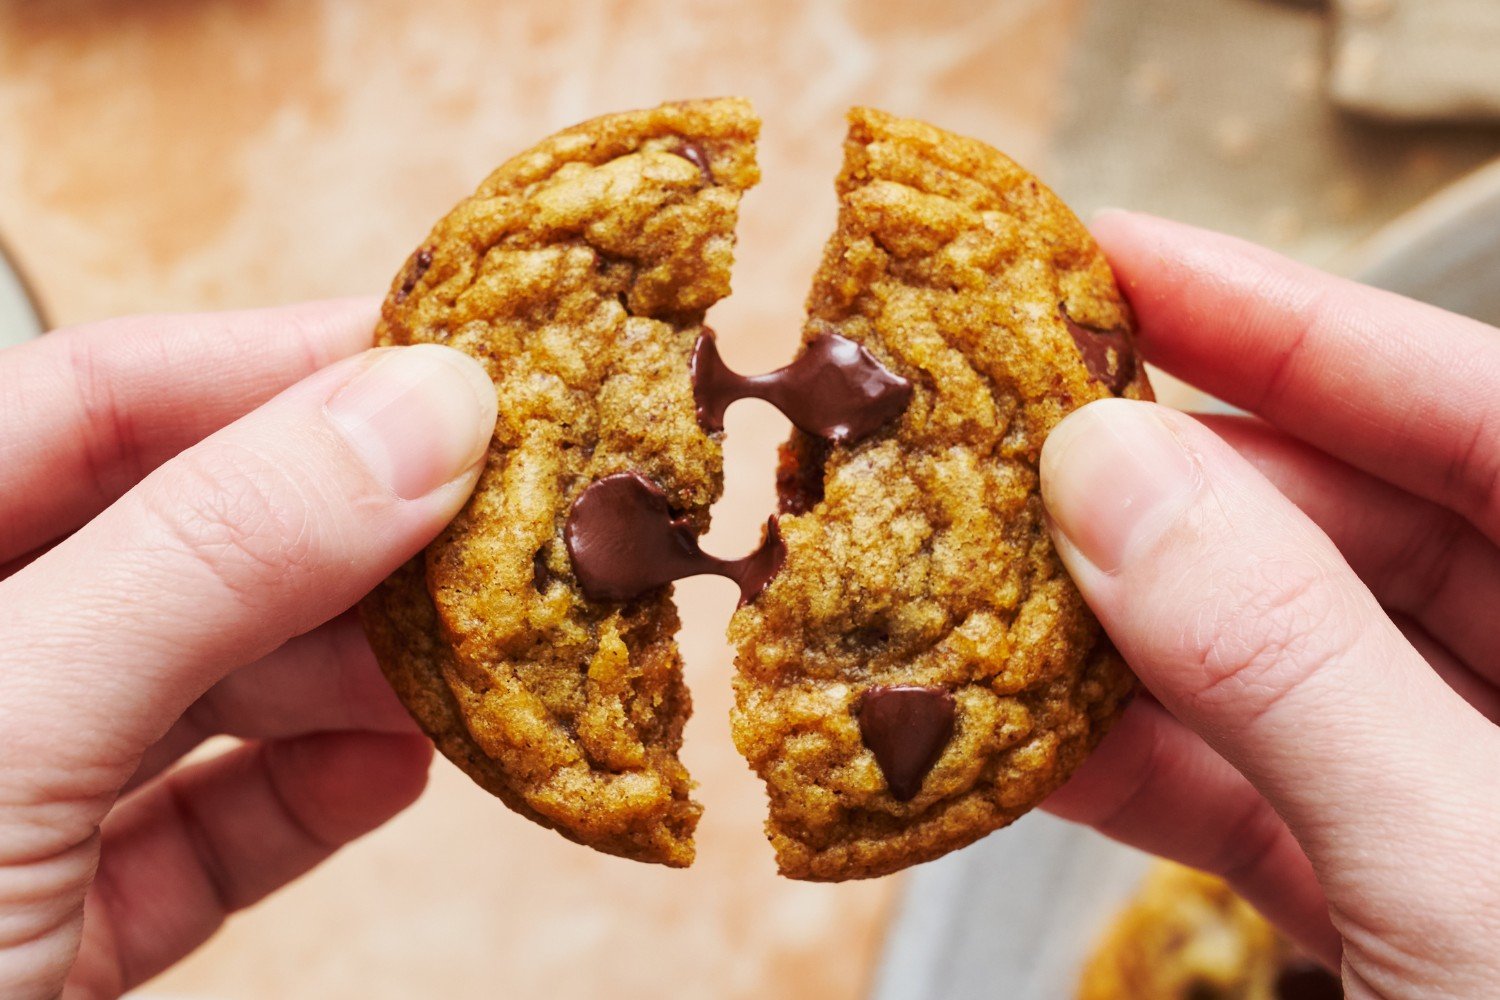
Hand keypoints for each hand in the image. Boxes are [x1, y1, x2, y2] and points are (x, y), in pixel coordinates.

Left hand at [0, 301, 495, 998]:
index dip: (278, 359)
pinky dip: (308, 799)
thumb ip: (208, 555)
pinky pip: (202, 833)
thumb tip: (422, 410)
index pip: (93, 399)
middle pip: (177, 540)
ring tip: (484, 658)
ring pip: (207, 687)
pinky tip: (397, 770)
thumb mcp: (1, 730)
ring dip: (356, 671)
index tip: (454, 359)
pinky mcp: (47, 930)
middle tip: (510, 518)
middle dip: (351, 531)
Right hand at [1040, 213, 1499, 997]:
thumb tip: (1111, 476)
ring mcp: (1476, 799)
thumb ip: (1298, 670)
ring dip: (1112, 637)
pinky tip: (1006, 737)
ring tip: (962, 585)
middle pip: (1354, 526)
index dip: (1292, 321)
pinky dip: (1126, 766)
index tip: (1114, 260)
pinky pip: (1249, 788)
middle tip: (994, 443)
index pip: (1480, 415)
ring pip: (1275, 663)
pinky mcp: (1397, 897)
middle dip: (1164, 488)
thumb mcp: (1476, 884)